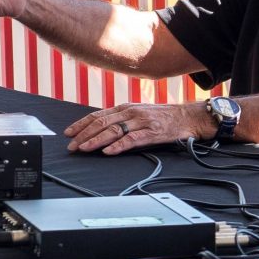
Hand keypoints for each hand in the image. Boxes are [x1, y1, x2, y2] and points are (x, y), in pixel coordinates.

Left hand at [64, 100, 210, 154]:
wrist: (190, 116)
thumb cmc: (166, 117)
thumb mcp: (141, 113)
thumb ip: (123, 119)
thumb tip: (102, 129)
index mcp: (126, 107)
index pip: (98, 115)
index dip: (81, 124)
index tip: (68, 133)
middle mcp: (131, 112)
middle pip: (102, 123)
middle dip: (83, 135)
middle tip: (71, 145)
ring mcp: (142, 121)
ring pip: (113, 131)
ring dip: (95, 140)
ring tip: (83, 149)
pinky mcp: (153, 132)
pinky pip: (132, 139)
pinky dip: (118, 146)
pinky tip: (108, 151)